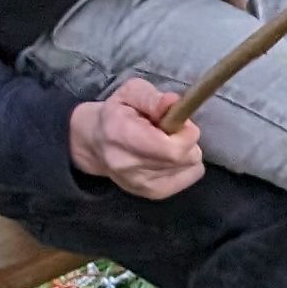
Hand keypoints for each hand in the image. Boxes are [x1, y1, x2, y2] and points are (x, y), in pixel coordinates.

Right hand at [67, 76, 201, 198]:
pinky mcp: (154, 193)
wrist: (95, 143)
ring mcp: (143, 185)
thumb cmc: (116, 114)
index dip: (186, 134)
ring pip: (191, 166)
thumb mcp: (130, 94)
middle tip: (169, 131)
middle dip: (186, 140)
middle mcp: (131, 166)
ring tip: (165, 143)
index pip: (173, 150)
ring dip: (186, 152)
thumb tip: (173, 103)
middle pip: (186, 158)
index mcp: (122, 137)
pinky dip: (186, 164)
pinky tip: (168, 156)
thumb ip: (152, 98)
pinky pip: (191, 176)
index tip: (179, 121)